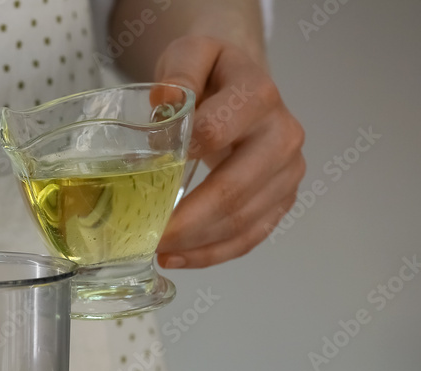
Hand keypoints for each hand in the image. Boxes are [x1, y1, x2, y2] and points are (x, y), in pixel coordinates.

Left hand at [154, 35, 305, 267]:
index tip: (141, 179)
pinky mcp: (282, 199)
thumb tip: (166, 102)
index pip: (215, 133)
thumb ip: (179, 72)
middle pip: (233, 189)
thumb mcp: (191, 55)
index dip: (176, 159)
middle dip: (186, 221)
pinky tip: (178, 258)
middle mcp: (282, 135)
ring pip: (242, 221)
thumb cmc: (211, 75)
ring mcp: (287, 172)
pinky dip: (212, 254)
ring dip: (195, 243)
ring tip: (155, 250)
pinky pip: (250, 237)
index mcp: (258, 96)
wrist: (240, 84)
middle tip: (146, 235)